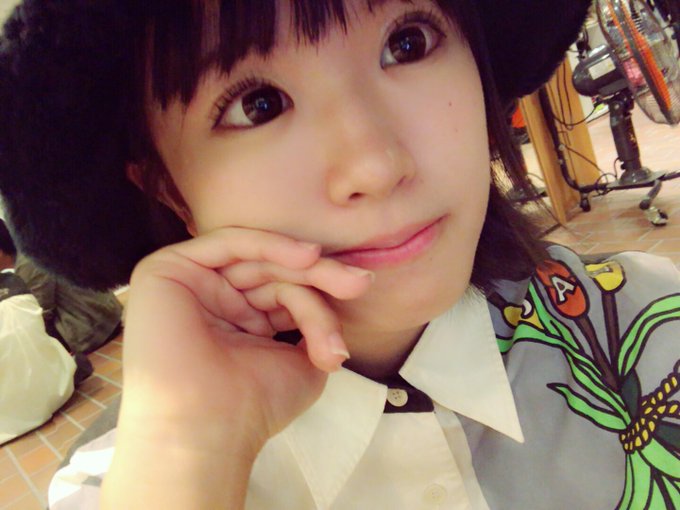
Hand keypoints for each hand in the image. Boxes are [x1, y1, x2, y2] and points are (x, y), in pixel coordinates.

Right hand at [104, 228, 371, 507]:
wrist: (209, 428)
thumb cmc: (254, 405)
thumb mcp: (302, 360)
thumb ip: (314, 326)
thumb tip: (333, 304)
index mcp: (236, 323)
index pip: (282, 294)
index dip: (320, 299)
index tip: (359, 305)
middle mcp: (211, 301)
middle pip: (272, 273)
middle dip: (321, 277)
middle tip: (360, 284)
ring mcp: (188, 284)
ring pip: (257, 260)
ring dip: (306, 268)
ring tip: (345, 281)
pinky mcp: (167, 270)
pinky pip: (227, 244)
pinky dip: (269, 246)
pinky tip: (306, 257)